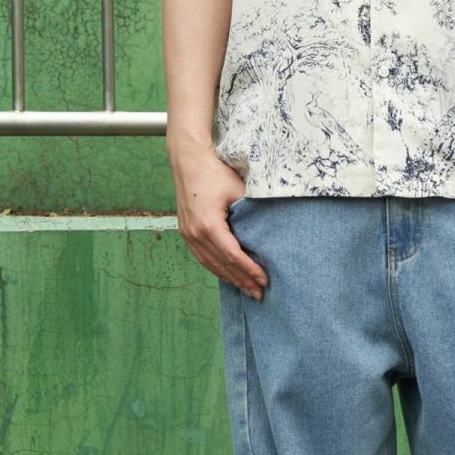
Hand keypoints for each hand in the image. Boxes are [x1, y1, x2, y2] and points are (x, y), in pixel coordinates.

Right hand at [168, 138, 267, 299]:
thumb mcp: (238, 191)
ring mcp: (188, 234)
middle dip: (241, 281)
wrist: (188, 160)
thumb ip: (251, 214)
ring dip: (229, 278)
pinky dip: (216, 268)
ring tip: (246, 290)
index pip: (233, 255)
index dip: (250, 270)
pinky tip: (228, 275)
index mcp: (208, 225)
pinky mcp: (186, 231)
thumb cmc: (215, 172)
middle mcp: (195, 234)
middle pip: (221, 265)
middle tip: (259, 294)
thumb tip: (268, 235)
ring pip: (210, 264)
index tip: (265, 281)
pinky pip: (202, 256)